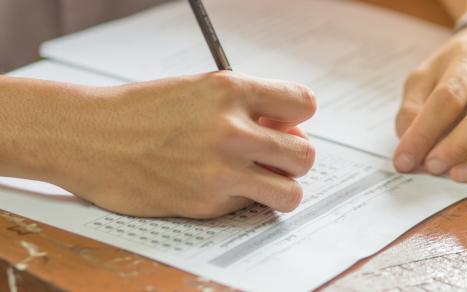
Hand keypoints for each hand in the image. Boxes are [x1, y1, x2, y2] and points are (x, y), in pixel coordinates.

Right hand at [50, 72, 316, 218]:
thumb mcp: (198, 90)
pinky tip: (214, 186)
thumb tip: (286, 130)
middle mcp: (231, 129)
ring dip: (281, 188)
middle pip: (305, 154)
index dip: (299, 115)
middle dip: (294, 157)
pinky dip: (240, 199)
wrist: (89, 137)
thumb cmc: (142, 111)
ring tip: (260, 180)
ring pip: (291, 192)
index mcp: (230, 90)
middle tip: (274, 158)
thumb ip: (246, 107)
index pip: (303, 102)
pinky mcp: (206, 202)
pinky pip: (249, 206)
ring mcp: (220, 170)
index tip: (287, 123)